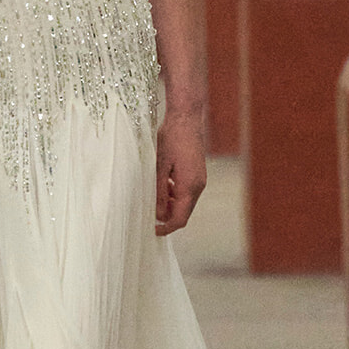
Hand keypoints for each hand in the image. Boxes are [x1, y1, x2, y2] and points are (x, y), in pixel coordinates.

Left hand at [155, 110, 204, 235]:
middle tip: (148, 214)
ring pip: (184, 203)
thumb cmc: (172, 139)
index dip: (166, 228)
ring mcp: (199, 179)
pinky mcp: (197, 173)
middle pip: (184, 213)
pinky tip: (161, 184)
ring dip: (169, 205)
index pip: (180, 219)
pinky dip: (174, 194)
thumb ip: (159, 192)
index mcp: (189, 187)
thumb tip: (157, 214)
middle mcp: (198, 186)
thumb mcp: (160, 168)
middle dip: (167, 217)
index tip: (153, 230)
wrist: (185, 118)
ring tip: (152, 195)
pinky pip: (186, 192)